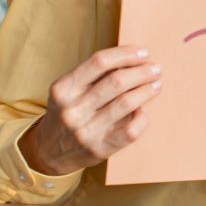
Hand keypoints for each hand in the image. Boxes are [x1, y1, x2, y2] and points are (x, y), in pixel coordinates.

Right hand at [18, 46, 161, 175]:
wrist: (48, 152)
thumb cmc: (67, 112)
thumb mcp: (68, 91)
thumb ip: (93, 75)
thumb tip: (132, 58)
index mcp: (63, 89)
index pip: (99, 62)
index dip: (125, 54)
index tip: (143, 52)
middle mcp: (72, 109)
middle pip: (117, 81)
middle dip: (142, 72)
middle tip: (156, 69)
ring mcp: (85, 131)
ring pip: (126, 103)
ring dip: (147, 90)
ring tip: (156, 84)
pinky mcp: (99, 149)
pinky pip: (130, 131)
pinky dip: (142, 118)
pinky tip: (143, 110)